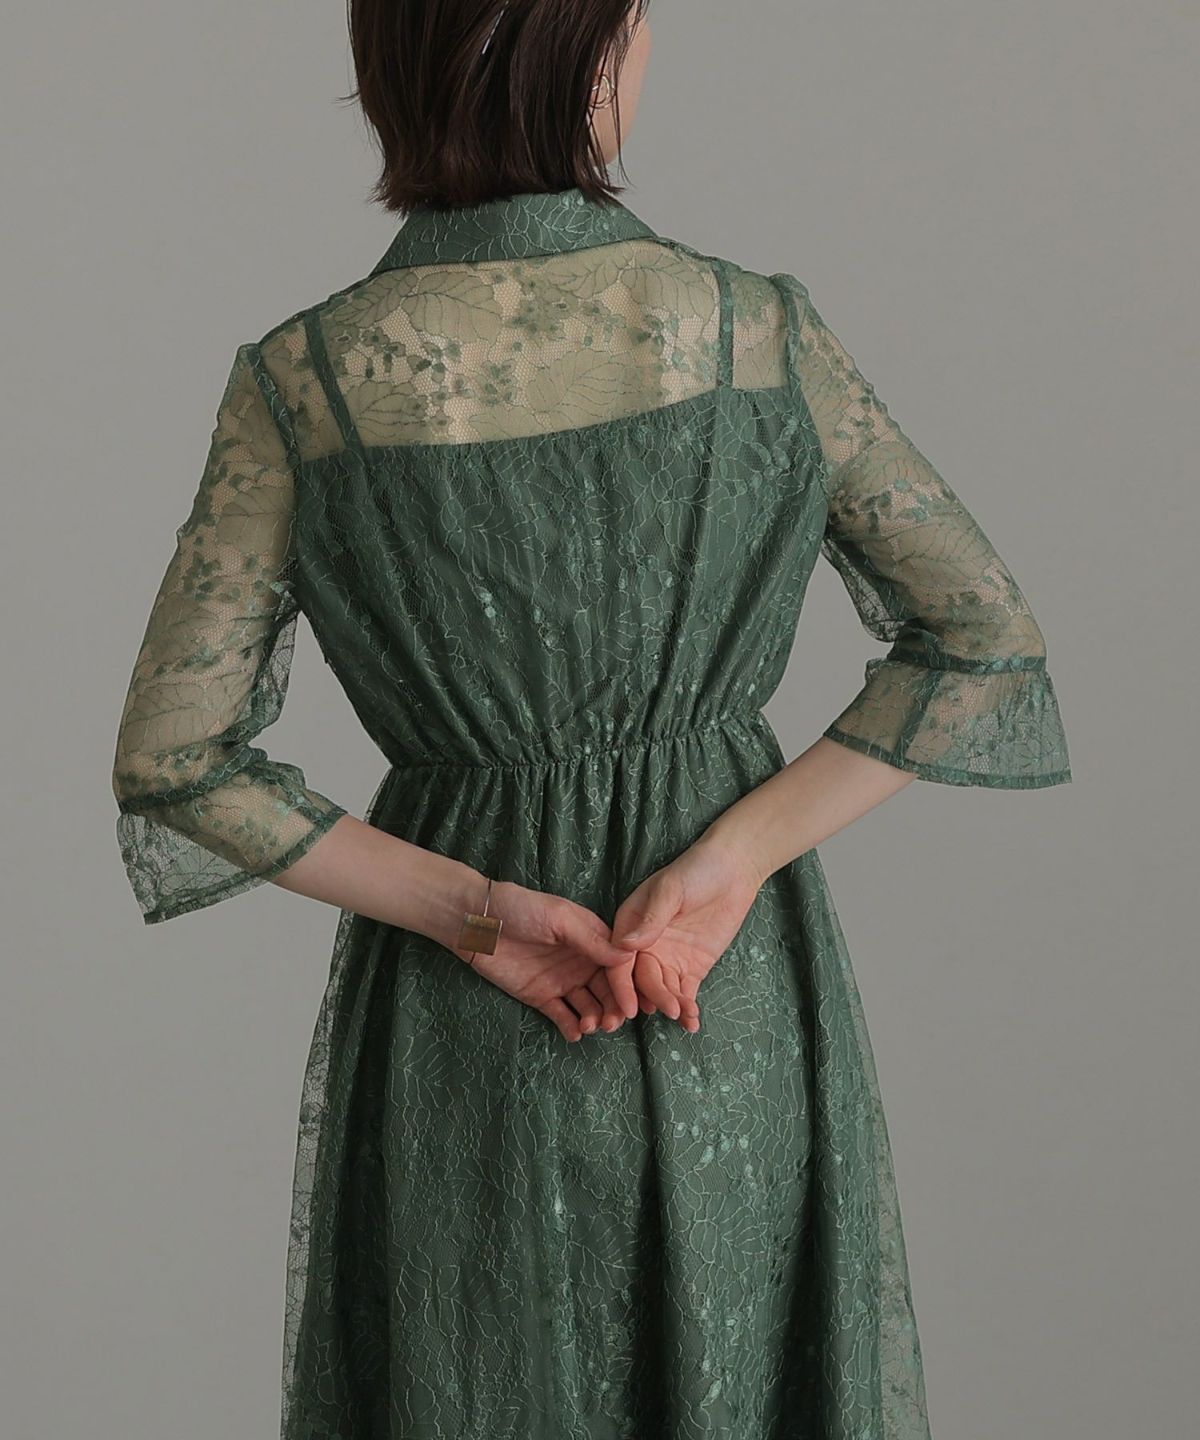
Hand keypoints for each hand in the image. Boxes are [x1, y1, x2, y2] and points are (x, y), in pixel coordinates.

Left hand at [454, 880, 639, 1042]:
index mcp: (591, 938)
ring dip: (595, 1018)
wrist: (477, 923)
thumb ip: (591, 940)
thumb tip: (627, 957)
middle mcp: (581, 961)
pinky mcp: (541, 996)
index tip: (634, 1004)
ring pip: (589, 1005)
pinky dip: (571, 1026)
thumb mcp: (560, 918)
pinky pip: (562, 1015)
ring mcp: (562, 980)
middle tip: (612, 1022)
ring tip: (590, 1025)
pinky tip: (575, 1033)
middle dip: (614, 1007)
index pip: (618, 964)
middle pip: (607, 989)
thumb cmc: (520, 909)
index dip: (627, 984)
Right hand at [609, 832, 765, 1033]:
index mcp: (630, 926)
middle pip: (642, 980)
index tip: (631, 1006)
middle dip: (653, 998)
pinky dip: (687, 1008)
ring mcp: (669, 959)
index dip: (622, 985)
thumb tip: (628, 945)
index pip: (621, 961)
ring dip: (672, 1005)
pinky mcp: (691, 968)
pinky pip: (685, 992)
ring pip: (663, 990)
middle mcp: (645, 947)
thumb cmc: (696, 871)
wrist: (733, 870)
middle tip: (669, 1010)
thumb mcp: (670, 890)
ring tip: (685, 1016)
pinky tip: (692, 1021)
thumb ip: (651, 919)